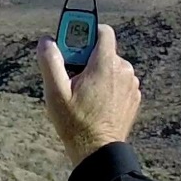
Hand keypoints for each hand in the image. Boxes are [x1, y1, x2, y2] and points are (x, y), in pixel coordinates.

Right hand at [36, 24, 140, 167]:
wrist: (98, 149)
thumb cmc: (75, 121)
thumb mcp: (54, 91)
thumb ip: (50, 61)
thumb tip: (47, 40)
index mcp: (106, 65)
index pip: (103, 31)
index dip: (84, 31)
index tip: (69, 43)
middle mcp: (124, 71)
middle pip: (102, 50)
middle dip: (84, 57)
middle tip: (69, 76)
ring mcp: (132, 85)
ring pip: (110, 66)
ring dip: (95, 72)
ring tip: (81, 92)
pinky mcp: (133, 97)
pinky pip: (117, 80)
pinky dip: (106, 84)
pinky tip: (93, 101)